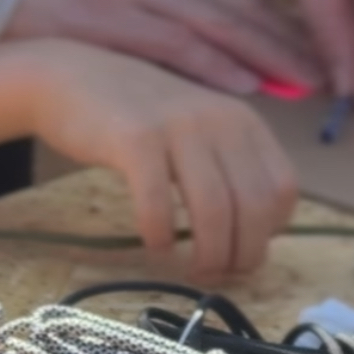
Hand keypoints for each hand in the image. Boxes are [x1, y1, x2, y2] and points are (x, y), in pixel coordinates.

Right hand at [3, 0, 321, 96]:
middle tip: (319, 72)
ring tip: (297, 83)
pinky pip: (173, 46)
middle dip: (281, 40)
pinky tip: (246, 84)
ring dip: (261, 55)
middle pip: (234, 3)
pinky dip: (214, 66)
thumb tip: (215, 41)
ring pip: (213, 23)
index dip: (273, 23)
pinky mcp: (108, 21)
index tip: (306, 51)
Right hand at [24, 41, 298, 276]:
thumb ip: (231, 170)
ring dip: (208, 256)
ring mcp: (178, 126)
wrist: (71, 79)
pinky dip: (161, 237)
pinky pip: (159, 206)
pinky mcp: (134, 139)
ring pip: (216, 212)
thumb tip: (255, 236)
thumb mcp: (200, 133)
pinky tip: (156, 245)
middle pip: (254, 209)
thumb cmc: (139, 120)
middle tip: (216, 274)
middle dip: (241, 256)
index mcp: (242, 122)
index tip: (242, 250)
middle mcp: (219, 119)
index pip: (283, 190)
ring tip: (190, 270)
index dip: (269, 233)